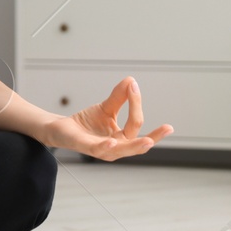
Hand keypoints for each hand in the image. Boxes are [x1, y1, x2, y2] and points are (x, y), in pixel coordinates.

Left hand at [43, 76, 172, 160]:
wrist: (62, 128)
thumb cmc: (88, 123)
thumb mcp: (107, 107)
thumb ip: (119, 97)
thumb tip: (132, 80)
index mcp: (123, 138)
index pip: (136, 124)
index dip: (136, 104)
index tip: (133, 86)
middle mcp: (116, 148)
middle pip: (137, 143)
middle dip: (154, 137)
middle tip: (168, 128)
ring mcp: (102, 150)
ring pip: (122, 150)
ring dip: (135, 145)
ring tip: (148, 140)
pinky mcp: (87, 148)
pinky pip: (99, 149)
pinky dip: (107, 146)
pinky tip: (113, 141)